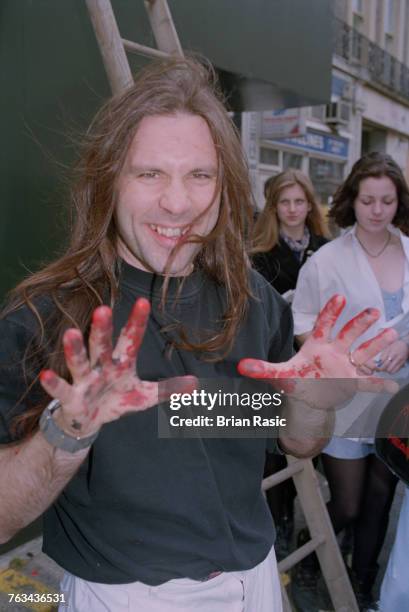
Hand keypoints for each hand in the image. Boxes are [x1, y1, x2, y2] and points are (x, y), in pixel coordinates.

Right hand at [39, 298, 196, 437]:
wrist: (91, 420)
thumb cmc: (117, 399)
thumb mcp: (146, 396)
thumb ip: (169, 389)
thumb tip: (197, 385)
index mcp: (122, 362)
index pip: (132, 339)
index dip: (137, 322)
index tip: (143, 302)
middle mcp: (102, 365)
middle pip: (103, 344)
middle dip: (102, 328)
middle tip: (102, 308)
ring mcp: (86, 380)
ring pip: (80, 361)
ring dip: (75, 348)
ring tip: (70, 332)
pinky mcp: (72, 397)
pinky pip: (61, 389)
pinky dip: (53, 383)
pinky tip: (45, 374)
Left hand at [238, 295, 398, 410]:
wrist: (309, 396)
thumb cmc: (297, 379)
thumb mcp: (280, 375)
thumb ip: (263, 369)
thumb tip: (240, 366)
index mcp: (318, 345)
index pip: (324, 325)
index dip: (331, 312)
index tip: (340, 297)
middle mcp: (335, 351)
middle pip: (349, 334)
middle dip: (360, 323)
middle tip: (373, 311)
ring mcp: (346, 366)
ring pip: (364, 353)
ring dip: (377, 345)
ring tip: (391, 334)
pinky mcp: (353, 382)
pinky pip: (368, 383)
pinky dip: (380, 385)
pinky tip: (394, 386)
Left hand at [366, 339, 408, 374]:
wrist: (406, 345)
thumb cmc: (395, 346)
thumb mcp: (388, 348)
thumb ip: (382, 354)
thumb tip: (376, 361)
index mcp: (389, 351)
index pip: (381, 360)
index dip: (377, 364)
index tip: (375, 366)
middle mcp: (394, 356)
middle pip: (385, 366)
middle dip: (380, 369)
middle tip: (378, 369)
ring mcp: (398, 360)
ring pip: (390, 370)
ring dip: (386, 371)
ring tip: (385, 369)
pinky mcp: (402, 363)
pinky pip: (395, 370)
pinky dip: (392, 371)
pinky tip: (390, 369)